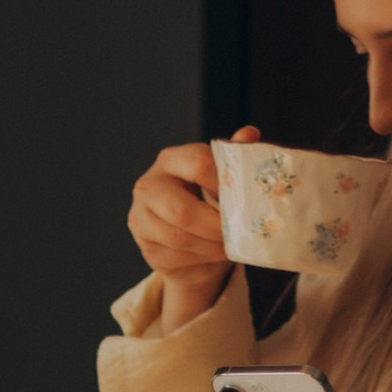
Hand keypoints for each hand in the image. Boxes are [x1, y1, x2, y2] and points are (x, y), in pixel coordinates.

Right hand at [128, 125, 254, 329]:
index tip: (244, 199)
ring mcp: (141, 215)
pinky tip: (213, 253)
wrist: (189, 238)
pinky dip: (201, 258)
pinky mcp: (145, 244)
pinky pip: (175, 256)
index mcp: (171, 159)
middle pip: (182, 210)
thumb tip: (250, 133)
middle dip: (215, 227)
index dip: (223, 184)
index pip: (197, 164)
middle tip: (236, 233)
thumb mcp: (223, 177)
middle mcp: (149, 184)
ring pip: (178, 238)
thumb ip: (235, 156)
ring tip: (229, 245)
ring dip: (210, 246)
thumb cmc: (208, 201)